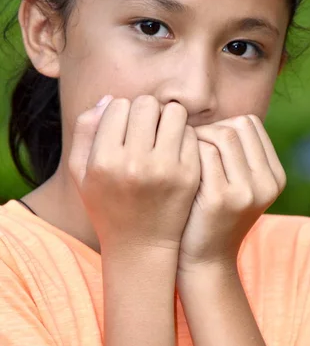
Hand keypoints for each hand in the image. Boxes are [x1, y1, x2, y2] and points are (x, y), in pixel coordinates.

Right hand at [68, 95, 200, 255]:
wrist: (141, 246)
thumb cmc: (107, 206)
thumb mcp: (82, 173)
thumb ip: (85, 131)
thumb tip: (109, 99)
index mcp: (104, 161)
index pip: (119, 105)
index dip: (121, 112)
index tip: (123, 129)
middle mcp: (134, 163)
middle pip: (146, 104)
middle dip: (145, 111)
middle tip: (145, 128)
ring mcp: (165, 169)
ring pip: (174, 112)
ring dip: (167, 118)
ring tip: (162, 134)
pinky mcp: (189, 175)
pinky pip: (191, 133)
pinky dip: (183, 136)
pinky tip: (175, 150)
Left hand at [177, 115, 285, 273]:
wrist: (204, 261)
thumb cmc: (211, 215)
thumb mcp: (236, 185)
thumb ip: (235, 155)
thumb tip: (217, 117)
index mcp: (274, 176)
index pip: (250, 124)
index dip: (222, 125)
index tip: (202, 140)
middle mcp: (267, 182)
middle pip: (236, 126)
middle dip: (208, 129)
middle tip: (187, 144)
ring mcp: (248, 191)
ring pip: (221, 135)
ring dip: (196, 138)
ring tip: (182, 155)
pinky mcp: (222, 198)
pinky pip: (205, 153)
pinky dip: (188, 153)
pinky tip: (177, 167)